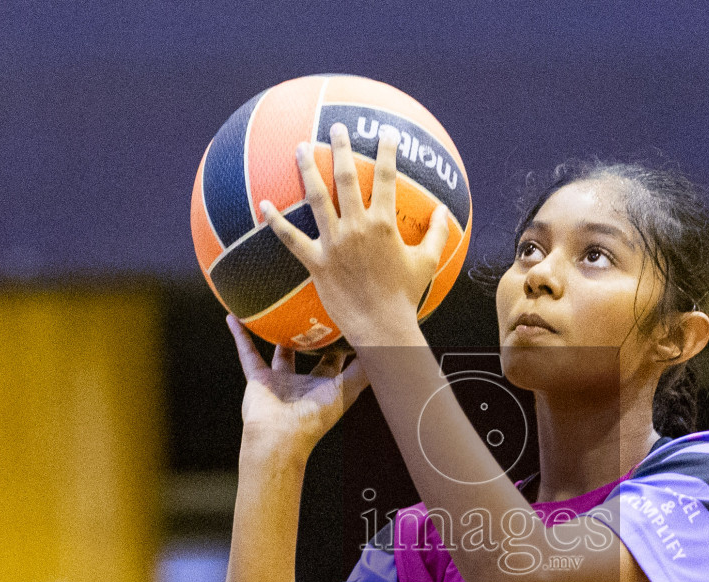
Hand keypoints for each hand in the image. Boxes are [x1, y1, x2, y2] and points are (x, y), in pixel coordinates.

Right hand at [230, 316, 368, 460]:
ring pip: (279, 350)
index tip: (348, 319)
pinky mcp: (258, 379)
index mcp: (326, 386)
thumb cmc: (314, 419)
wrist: (279, 438)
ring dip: (277, 332)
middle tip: (317, 307)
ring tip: (279, 309)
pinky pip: (247, 352)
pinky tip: (234, 317)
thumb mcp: (346, 391)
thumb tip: (383, 348)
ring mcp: (280, 380)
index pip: (338, 359)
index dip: (343, 342)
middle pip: (310, 353)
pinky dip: (240, 335)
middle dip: (314, 334)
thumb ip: (363, 371)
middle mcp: (304, 382)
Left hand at [259, 122, 449, 344]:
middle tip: (336, 128)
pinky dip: (275, 221)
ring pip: (316, 199)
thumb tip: (445, 212)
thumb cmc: (405, 296)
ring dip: (308, 170)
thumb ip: (437, 234)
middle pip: (347, 179)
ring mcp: (335, 244)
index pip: (386, 178)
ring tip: (301, 147)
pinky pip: (291, 239)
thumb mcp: (427, 263)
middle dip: (342, 149)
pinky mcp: (316, 262)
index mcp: (384, 224)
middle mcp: (357, 227)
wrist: (381, 326)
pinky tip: (263, 204)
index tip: (385, 132)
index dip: (387, 152)